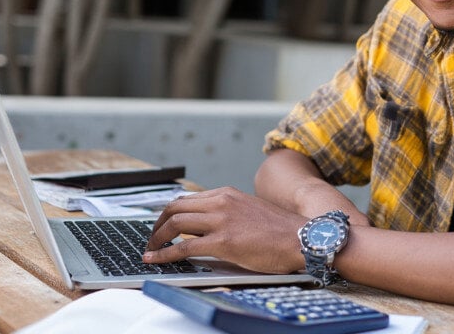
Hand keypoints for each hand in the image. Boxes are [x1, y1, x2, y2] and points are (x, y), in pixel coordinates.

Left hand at [143, 186, 308, 273]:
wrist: (302, 238)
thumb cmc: (280, 231)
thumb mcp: (249, 211)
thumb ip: (227, 214)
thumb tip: (205, 229)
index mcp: (226, 193)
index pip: (187, 199)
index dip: (169, 213)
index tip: (161, 225)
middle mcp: (221, 202)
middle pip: (174, 207)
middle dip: (157, 224)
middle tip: (152, 238)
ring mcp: (222, 220)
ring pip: (175, 223)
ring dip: (157, 237)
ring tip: (151, 249)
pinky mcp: (224, 241)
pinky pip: (184, 247)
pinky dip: (166, 253)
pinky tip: (157, 259)